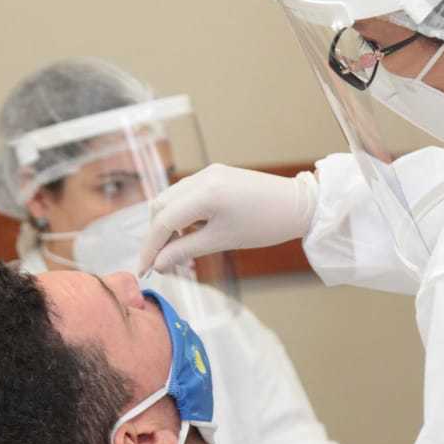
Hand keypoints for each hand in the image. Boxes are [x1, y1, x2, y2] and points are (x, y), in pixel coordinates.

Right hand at [139, 164, 317, 273]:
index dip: (150, 247)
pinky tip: (191, 233)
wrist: (299, 205)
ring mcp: (208, 173)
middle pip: (160, 206)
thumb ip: (185, 251)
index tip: (144, 270)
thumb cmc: (265, 225)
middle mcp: (202, 177)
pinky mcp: (215, 174)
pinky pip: (186, 194)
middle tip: (160, 263)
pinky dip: (181, 214)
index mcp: (205, 193)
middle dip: (156, 235)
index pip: (163, 220)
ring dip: (167, 224)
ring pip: (171, 198)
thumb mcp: (222, 241)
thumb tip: (158, 264)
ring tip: (177, 251)